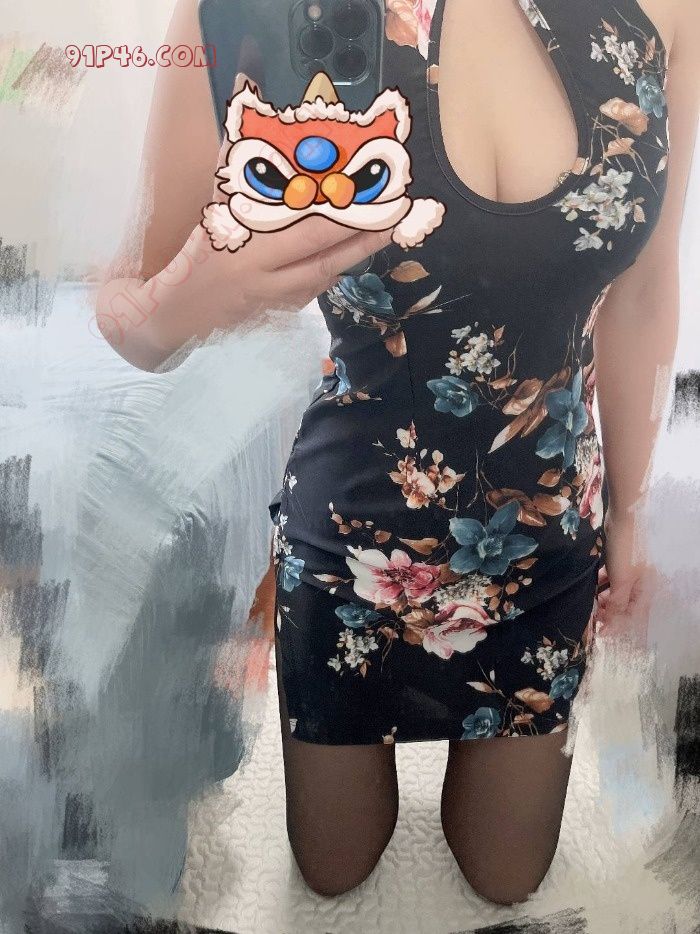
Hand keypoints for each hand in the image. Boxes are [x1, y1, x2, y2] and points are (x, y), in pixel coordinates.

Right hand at [138, 72, 393, 365]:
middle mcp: (260, 270)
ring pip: (323, 272)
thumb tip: (248, 105)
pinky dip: (334, 269)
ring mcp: (273, 295)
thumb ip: (235, 166)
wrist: (178, 313)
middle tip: (394, 211)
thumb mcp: (214, 210)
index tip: (361, 188)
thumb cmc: (196, 252)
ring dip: (356, 253)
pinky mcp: (279, 311)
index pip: (294, 219)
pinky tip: (354, 254)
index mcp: (241, 238)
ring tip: (386, 231)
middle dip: (360, 230)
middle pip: (319, 247)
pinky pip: (313, 288)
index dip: (332, 205)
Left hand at [595, 508, 656, 647]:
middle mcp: (640, 582)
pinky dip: (600, 584)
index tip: (599, 633)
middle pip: (623, 604)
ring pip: (614, 591)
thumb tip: (610, 625)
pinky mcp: (618, 561)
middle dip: (607, 612)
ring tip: (587, 604)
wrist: (623, 517)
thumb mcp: (621, 580)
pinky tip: (588, 587)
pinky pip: (609, 578)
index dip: (617, 625)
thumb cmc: (626, 550)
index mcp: (645, 589)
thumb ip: (616, 603)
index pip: (632, 615)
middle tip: (590, 617)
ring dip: (601, 599)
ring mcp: (629, 571)